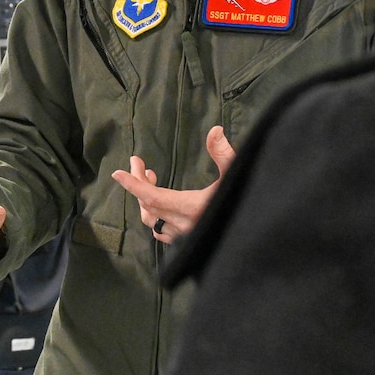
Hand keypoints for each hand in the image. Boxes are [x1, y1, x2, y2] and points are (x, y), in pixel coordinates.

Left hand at [111, 126, 236, 242]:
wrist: (256, 239)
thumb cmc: (248, 204)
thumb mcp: (238, 177)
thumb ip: (224, 154)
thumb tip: (215, 130)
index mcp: (192, 209)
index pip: (152, 197)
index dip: (133, 184)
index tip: (117, 173)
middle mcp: (184, 226)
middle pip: (149, 205)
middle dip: (139, 183)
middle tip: (139, 163)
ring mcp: (185, 238)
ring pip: (153, 221)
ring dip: (146, 199)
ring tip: (150, 177)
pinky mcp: (188, 245)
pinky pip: (162, 232)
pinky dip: (155, 216)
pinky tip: (159, 205)